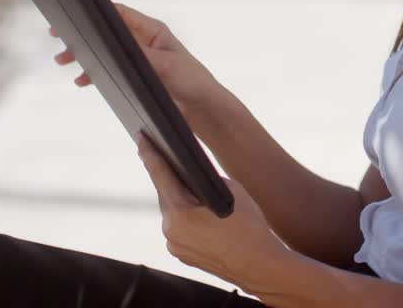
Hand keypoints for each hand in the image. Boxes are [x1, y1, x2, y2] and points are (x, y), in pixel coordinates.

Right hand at [50, 3, 224, 116]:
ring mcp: (139, 59)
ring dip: (85, 56)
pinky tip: (81, 81)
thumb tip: (114, 43)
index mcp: (153, 30)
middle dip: (83, 35)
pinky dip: (95, 73)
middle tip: (58, 39)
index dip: (94, 11)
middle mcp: (144, 41)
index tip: (72, 15)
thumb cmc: (192, 81)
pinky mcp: (137, 77)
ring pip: (105, 51)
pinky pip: (110, 70)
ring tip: (63, 61)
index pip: (118, 13)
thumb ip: (140, 55)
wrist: (203, 110)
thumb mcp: (165, 66)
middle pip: (106, 32)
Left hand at [135, 132, 286, 288]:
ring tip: (194, 190)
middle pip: (166, 194)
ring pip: (172, 213)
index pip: (160, 174)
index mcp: (180, 211)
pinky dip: (187, 219)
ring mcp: (174, 245)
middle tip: (172, 159)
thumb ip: (206, 180)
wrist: (260, 265)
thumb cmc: (250, 226)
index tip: (141, 138)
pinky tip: (200, 215)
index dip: (150, 153)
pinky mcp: (181, 255)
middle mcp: (170, 230)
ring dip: (180, 201)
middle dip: (171, 178)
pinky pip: (179, 229)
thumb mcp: (230, 189)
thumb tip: (192, 177)